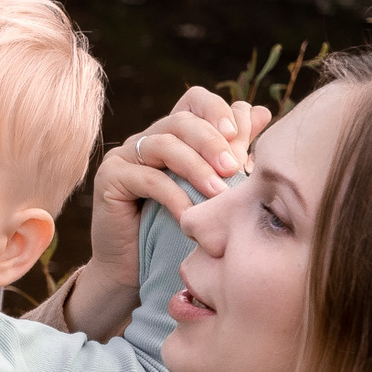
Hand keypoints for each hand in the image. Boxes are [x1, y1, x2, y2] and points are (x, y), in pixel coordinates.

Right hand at [86, 89, 267, 299]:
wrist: (132, 271)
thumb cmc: (175, 231)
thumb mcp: (211, 188)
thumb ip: (232, 151)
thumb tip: (262, 113)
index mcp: (171, 134)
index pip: (194, 100)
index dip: (217, 109)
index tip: (240, 133)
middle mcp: (145, 138)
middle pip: (181, 120)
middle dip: (212, 142)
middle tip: (234, 168)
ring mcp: (124, 156)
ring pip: (164, 145)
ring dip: (197, 167)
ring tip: (218, 193)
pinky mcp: (109, 178)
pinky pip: (148, 178)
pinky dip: (174, 196)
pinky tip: (190, 215)